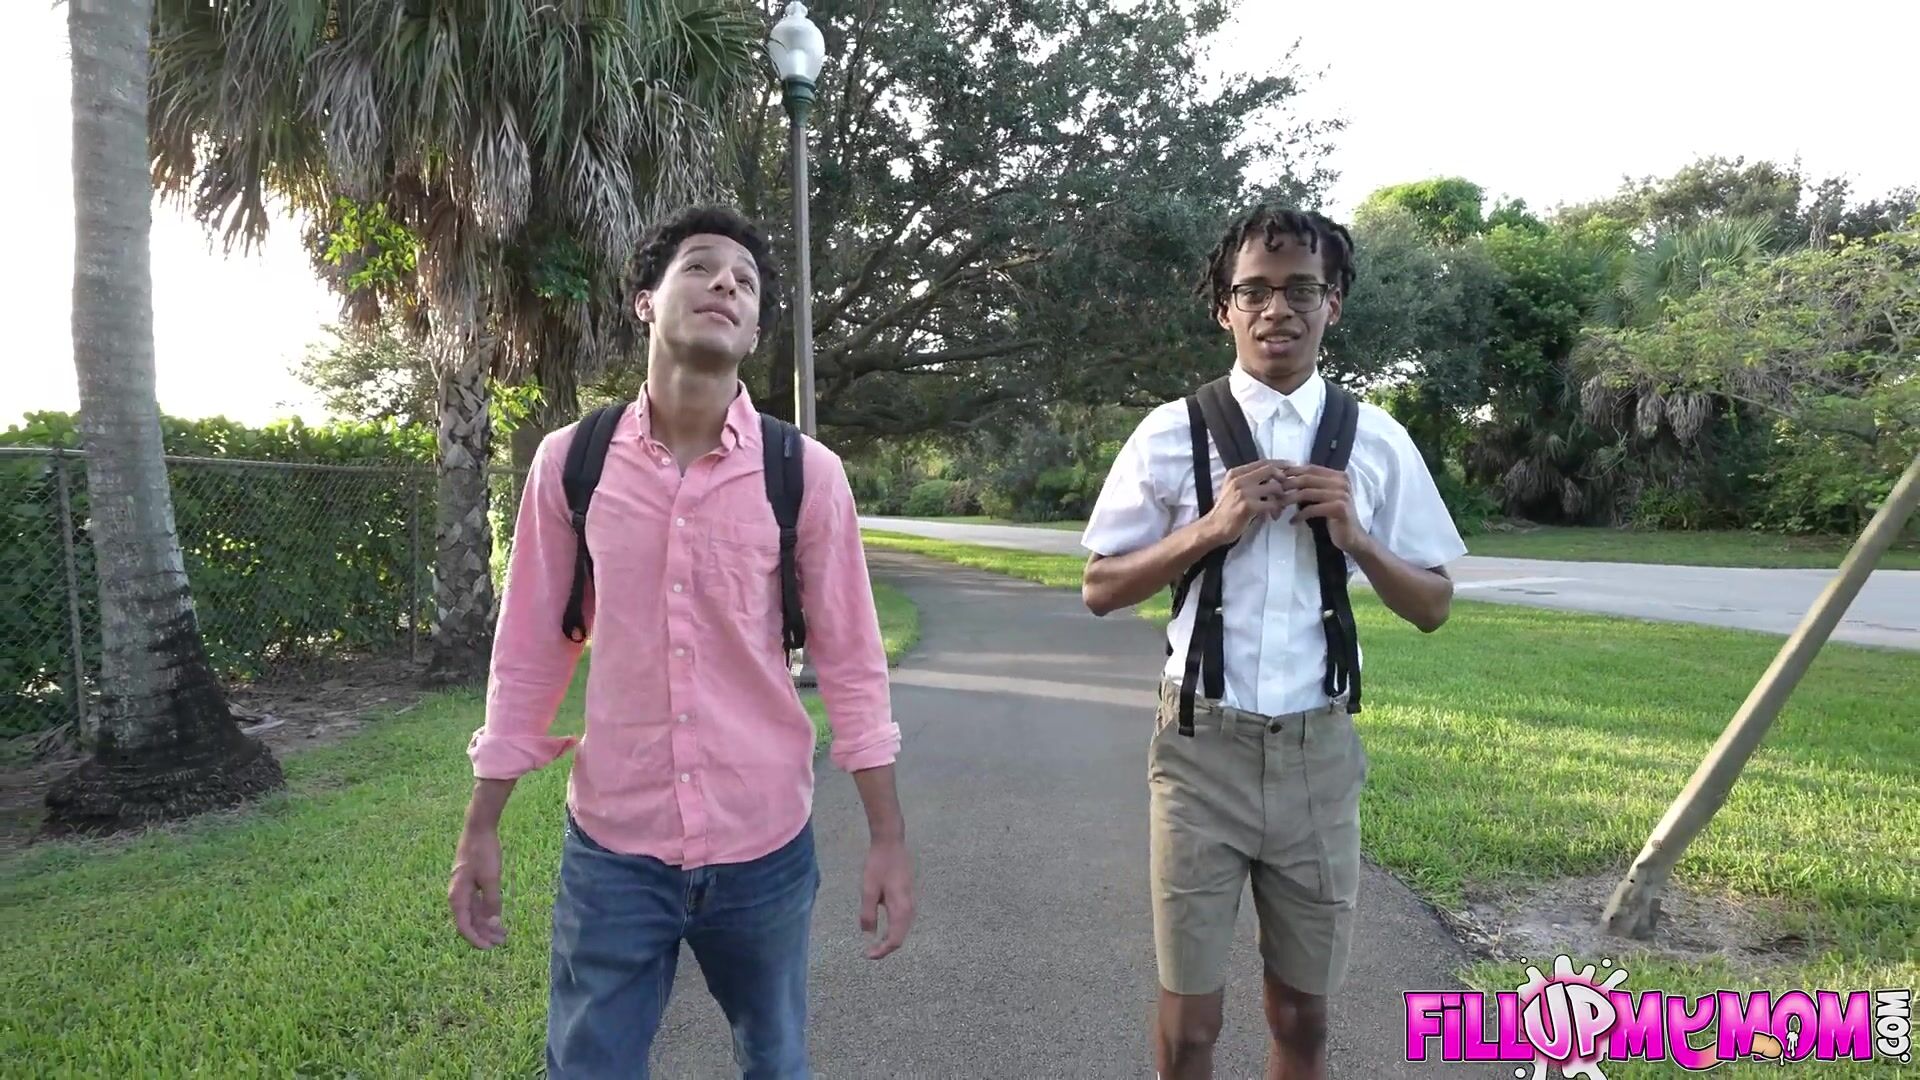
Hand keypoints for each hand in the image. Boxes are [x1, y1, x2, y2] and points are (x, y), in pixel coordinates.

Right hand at [449, 826, 506, 949]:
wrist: (478, 829)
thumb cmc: (483, 852)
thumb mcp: (491, 878)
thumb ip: (492, 901)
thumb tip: (493, 922)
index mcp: (458, 896)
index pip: (464, 926)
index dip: (476, 939)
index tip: (489, 948)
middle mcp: (458, 895)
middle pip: (469, 922)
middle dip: (484, 934)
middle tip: (502, 942)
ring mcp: (464, 889)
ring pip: (474, 913)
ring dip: (487, 924)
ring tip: (503, 934)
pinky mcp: (471, 882)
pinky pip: (477, 903)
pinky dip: (487, 912)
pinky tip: (498, 918)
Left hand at [860, 838, 915, 958]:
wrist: (891, 844)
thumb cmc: (878, 865)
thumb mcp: (868, 890)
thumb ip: (868, 914)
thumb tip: (869, 935)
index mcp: (901, 908)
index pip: (895, 940)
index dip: (882, 951)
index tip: (868, 955)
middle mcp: (909, 908)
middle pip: (901, 937)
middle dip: (886, 948)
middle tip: (869, 952)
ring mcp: (910, 902)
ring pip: (903, 929)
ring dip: (890, 939)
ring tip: (875, 944)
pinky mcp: (908, 897)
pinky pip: (903, 920)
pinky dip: (894, 929)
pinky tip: (883, 928)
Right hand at [1202, 461, 1287, 543]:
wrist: (1214, 528)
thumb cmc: (1226, 510)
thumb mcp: (1233, 489)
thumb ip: (1248, 480)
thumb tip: (1271, 475)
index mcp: (1235, 473)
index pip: (1262, 462)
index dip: (1279, 463)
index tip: (1291, 467)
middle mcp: (1239, 479)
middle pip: (1270, 470)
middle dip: (1284, 477)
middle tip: (1291, 486)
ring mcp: (1243, 492)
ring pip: (1274, 487)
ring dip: (1281, 497)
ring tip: (1280, 507)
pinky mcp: (1248, 506)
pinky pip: (1272, 504)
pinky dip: (1277, 509)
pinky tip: (1274, 516)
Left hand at [1278, 464, 1368, 552]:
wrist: (1352, 537)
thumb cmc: (1335, 516)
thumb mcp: (1325, 496)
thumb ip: (1314, 485)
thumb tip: (1288, 475)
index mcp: (1338, 475)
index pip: (1310, 468)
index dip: (1292, 472)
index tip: (1276, 478)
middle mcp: (1341, 482)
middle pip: (1307, 479)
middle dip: (1287, 485)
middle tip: (1274, 493)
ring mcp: (1342, 494)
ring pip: (1307, 493)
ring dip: (1289, 500)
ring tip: (1279, 507)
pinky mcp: (1339, 509)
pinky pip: (1312, 509)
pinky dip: (1299, 515)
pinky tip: (1292, 521)